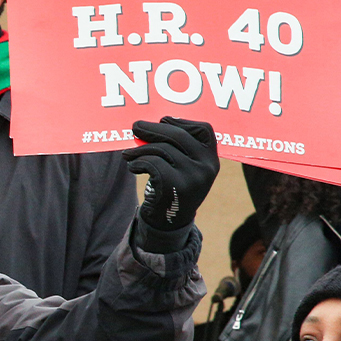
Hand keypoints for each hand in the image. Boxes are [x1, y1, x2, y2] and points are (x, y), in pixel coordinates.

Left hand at [123, 117, 218, 231]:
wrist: (169, 223)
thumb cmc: (172, 188)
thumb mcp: (184, 168)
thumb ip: (178, 148)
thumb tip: (150, 124)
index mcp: (211, 159)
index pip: (204, 130)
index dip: (183, 121)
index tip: (163, 118)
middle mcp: (207, 167)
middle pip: (178, 136)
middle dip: (152, 129)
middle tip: (135, 126)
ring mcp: (193, 177)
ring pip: (161, 149)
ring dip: (139, 150)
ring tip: (128, 155)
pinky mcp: (176, 186)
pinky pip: (152, 163)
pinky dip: (137, 163)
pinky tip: (133, 167)